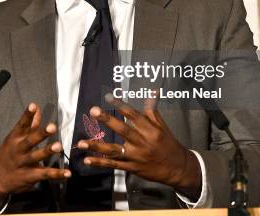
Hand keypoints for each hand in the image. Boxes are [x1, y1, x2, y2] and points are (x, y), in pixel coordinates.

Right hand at [0, 102, 70, 212]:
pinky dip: (57, 174)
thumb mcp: (15, 138)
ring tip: (59, 146)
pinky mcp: (29, 177)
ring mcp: (23, 164)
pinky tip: (67, 173)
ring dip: (47, 151)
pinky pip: (44, 174)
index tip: (33, 106)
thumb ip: (29, 124)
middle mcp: (18, 150)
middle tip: (52, 127)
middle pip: (29, 141)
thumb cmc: (9, 153)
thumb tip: (38, 108)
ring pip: (36, 157)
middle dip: (41, 134)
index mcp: (15, 138)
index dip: (27, 115)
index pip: (22, 125)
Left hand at [77, 95, 200, 199]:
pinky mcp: (131, 168)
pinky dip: (100, 163)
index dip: (121, 105)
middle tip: (93, 111)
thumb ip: (152, 110)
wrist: (178, 168)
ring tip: (81, 142)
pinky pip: (114, 165)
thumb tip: (152, 91)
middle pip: (123, 130)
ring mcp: (136, 156)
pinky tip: (87, 160)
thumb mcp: (163, 126)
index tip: (107, 97)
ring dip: (97, 147)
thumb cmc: (168, 144)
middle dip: (107, 120)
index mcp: (150, 130)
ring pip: (115, 151)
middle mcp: (142, 142)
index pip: (133, 115)